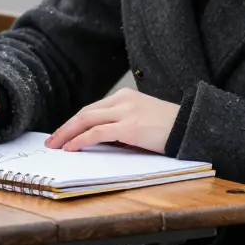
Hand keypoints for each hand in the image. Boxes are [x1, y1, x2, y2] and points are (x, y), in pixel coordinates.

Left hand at [46, 88, 180, 154]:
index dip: (74, 122)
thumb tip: (100, 140)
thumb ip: (122, 125)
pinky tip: (71, 148)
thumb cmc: (170, 128)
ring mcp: (126, 112)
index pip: (92, 109)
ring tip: (56, 146)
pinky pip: (97, 132)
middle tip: (52, 140)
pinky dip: (81, 140)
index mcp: (125, 96)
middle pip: (85, 112)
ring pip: (86, 120)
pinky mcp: (130, 126)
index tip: (63, 133)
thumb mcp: (142, 121)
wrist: (192, 126)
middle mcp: (123, 100)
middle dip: (65, 127)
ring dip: (67, 133)